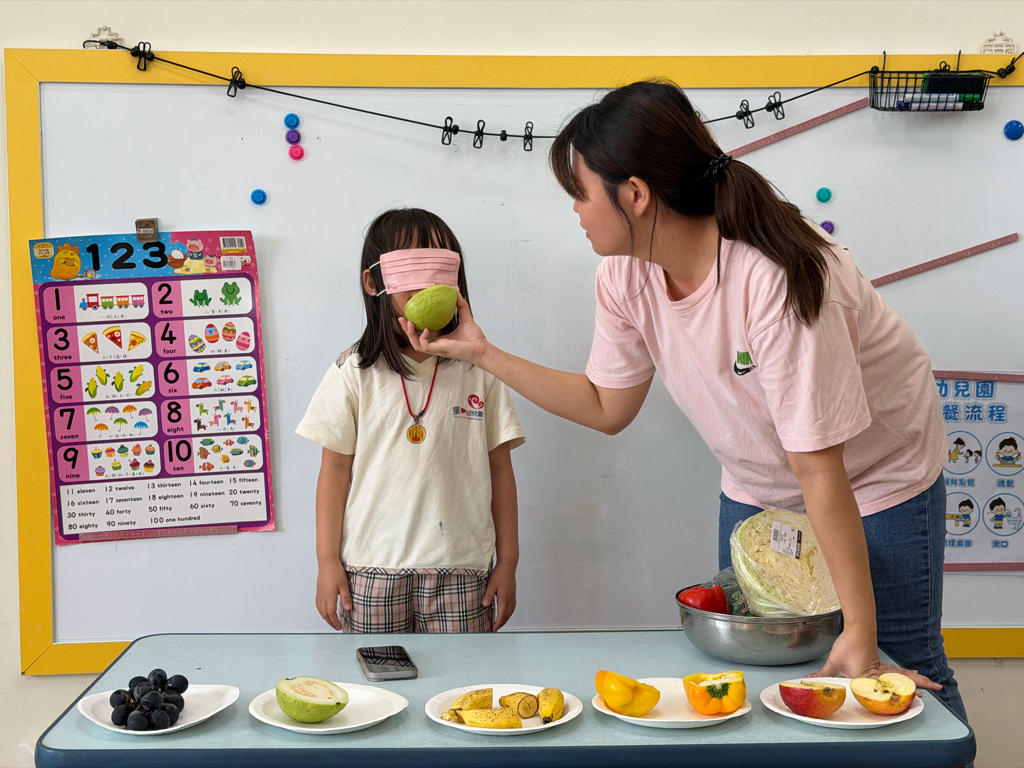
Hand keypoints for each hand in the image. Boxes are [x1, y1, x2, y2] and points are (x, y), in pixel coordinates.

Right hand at [315, 560, 351, 630]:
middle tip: (336, 627)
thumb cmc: (335, 572)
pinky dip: (321, 611)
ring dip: (325, 617)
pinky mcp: (318, 591)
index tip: (339, 627)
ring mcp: (319, 594)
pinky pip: (318, 605)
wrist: (327, 563)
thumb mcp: (344, 585)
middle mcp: (322, 597)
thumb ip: (346, 598)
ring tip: (331, 621)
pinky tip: (324, 611)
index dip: (335, 622)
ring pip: (320, 610)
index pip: (331, 614)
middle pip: (325, 614)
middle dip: (330, 622)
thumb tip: (348, 608)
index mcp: (329, 597)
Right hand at [398, 293, 488, 364]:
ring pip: (416, 344)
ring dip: (409, 334)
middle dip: (405, 330)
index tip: (409, 315)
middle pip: (414, 339)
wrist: (481, 347)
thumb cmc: (474, 337)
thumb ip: (461, 306)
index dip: (414, 326)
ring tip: (408, 322)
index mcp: (440, 339)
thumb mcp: (466, 317)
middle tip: (401, 318)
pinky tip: (425, 329)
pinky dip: (421, 337)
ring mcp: (436, 348)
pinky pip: (424, 346)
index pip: (422, 333)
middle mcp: (436, 344)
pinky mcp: (439, 350)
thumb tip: (456, 292)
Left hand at [482, 563, 516, 630]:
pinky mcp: (512, 593)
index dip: (497, 624)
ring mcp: (512, 596)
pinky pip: (512, 606)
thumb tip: (484, 605)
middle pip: (507, 615)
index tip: (493, 630)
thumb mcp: (491, 584)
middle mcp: (510, 598)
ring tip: (501, 623)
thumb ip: (488, 595)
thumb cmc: (500, 573)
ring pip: (511, 611)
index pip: (501, 615)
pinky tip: (506, 611)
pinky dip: (509, 612)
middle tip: (496, 629)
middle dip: (502, 623)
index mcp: (504, 598)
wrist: (508, 565)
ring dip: (506, 618)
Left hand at [805, 627, 940, 692]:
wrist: (857, 628)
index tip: (913, 701)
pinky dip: (906, 674)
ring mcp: (882, 667)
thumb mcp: (833, 662)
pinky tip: (913, 674)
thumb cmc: (847, 645)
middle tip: (935, 690)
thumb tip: (808, 679)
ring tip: (932, 684)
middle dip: (918, 687)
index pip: (886, 690)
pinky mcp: (880, 662)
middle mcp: (880, 673)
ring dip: (917, 680)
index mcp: (870, 677)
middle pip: (903, 682)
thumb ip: (822, 674)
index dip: (900, 697)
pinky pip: (897, 671)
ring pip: (903, 676)